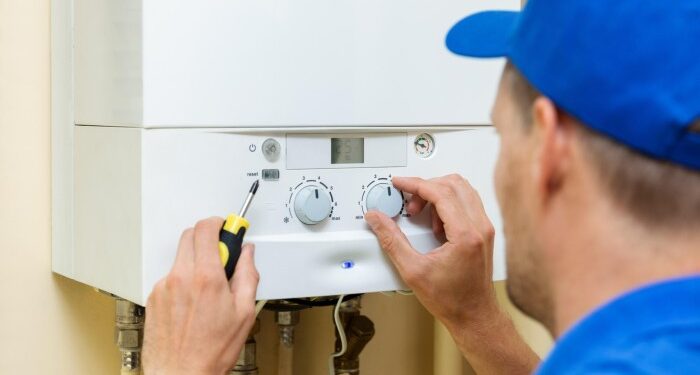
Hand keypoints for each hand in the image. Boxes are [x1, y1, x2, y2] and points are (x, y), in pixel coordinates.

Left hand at [143, 217, 259, 374]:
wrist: (181, 373)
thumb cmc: (211, 351)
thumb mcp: (244, 312)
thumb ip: (247, 275)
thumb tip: (247, 255)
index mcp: (206, 278)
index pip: (206, 229)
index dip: (219, 223)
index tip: (227, 228)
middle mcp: (181, 277)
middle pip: (190, 235)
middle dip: (207, 239)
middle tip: (221, 255)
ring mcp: (164, 287)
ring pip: (180, 257)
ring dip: (195, 261)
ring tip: (207, 287)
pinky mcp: (154, 297)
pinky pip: (170, 276)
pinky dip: (183, 280)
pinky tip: (192, 301)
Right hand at [365, 175, 538, 373]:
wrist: (473, 316)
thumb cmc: (452, 300)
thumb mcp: (413, 270)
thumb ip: (391, 240)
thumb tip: (377, 219)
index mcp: (466, 234)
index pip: (440, 192)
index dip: (415, 183)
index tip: (400, 183)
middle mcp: (480, 227)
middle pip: (453, 184)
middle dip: (426, 188)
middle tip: (409, 204)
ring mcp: (484, 229)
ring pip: (462, 190)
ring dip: (438, 194)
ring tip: (421, 215)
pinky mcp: (484, 233)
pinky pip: (467, 203)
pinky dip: (448, 204)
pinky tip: (434, 224)